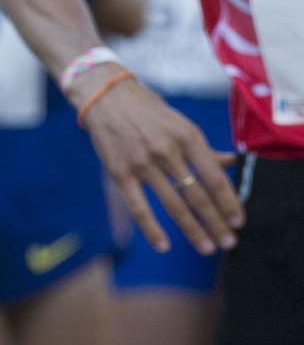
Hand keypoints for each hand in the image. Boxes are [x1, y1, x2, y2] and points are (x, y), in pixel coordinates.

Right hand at [76, 69, 241, 254]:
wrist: (105, 96)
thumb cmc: (148, 111)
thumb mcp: (180, 124)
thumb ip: (203, 148)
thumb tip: (232, 163)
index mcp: (187, 136)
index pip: (214, 177)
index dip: (229, 202)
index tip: (238, 222)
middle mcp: (166, 149)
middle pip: (197, 194)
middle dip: (216, 222)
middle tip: (229, 243)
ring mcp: (142, 162)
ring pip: (173, 204)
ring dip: (193, 229)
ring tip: (207, 247)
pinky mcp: (119, 172)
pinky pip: (138, 207)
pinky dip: (152, 229)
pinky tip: (164, 246)